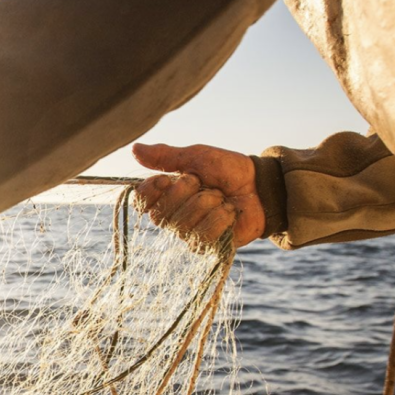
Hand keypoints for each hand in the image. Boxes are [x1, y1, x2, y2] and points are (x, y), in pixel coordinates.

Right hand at [131, 142, 263, 247]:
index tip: (167, 178)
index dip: (151, 191)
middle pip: (161, 215)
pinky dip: (220, 218)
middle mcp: (173, 217)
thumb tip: (134, 149)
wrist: (260, 184)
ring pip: (183, 225)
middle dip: (187, 194)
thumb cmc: (227, 170)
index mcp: (166, 195)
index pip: (141, 201)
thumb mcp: (196, 156)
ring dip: (207, 204)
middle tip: (204, 183)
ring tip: (221, 197)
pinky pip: (203, 236)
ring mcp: (189, 233)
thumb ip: (165, 156)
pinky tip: (230, 212)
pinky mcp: (208, 246)